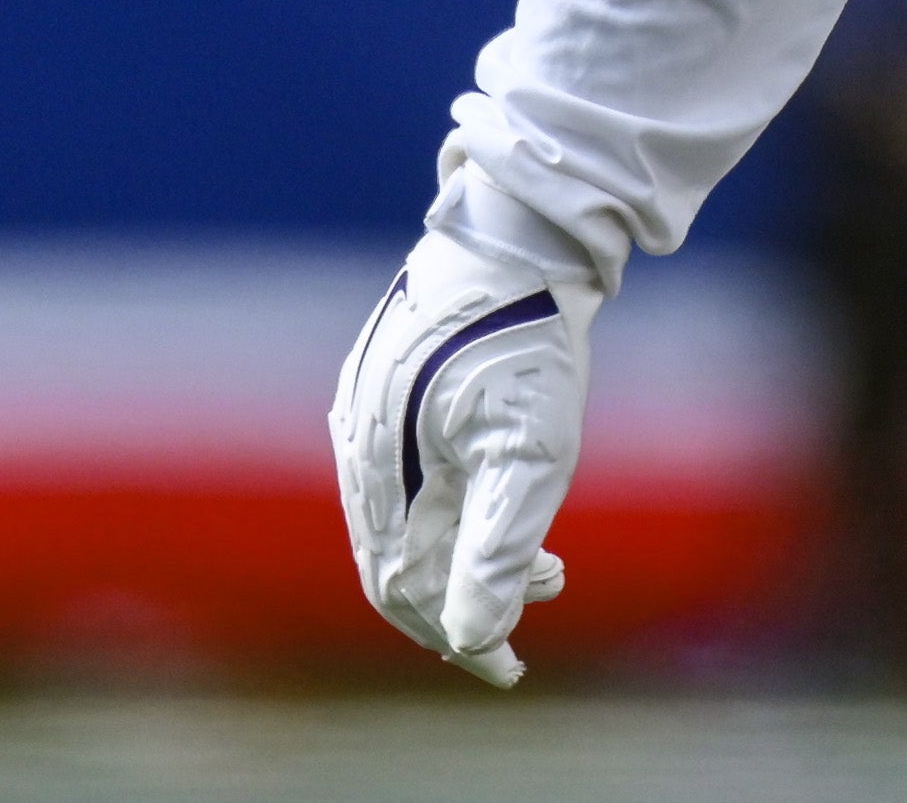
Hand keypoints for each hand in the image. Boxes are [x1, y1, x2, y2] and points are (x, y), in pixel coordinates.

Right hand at [329, 230, 595, 684]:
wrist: (516, 238)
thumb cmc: (527, 347)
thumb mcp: (530, 455)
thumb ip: (498, 550)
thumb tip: (474, 641)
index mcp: (383, 475)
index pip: (405, 590)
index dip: (458, 638)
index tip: (511, 668)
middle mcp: (359, 448)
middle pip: (400, 561)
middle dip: (466, 600)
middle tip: (537, 607)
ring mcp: (365, 412)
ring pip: (406, 518)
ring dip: (467, 554)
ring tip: (546, 558)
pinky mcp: (383, 383)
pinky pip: (405, 474)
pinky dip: (452, 508)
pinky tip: (501, 497)